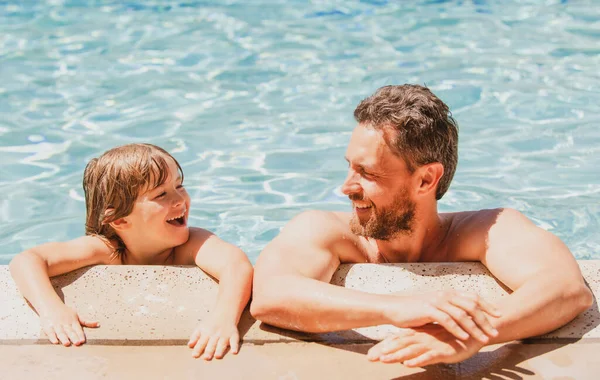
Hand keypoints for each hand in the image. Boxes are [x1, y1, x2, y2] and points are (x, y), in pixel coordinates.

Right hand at [39, 304, 99, 345]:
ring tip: (67, 344)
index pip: (78, 329)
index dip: (80, 335)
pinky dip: (52, 337)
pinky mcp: (48, 326)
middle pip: (70, 331)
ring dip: (64, 338)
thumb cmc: (65, 312)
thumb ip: (86, 322)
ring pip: (60, 332)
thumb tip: (98, 324)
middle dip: (73, 337)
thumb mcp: (77, 315)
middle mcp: (65, 323)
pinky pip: (50, 332)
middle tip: (77, 343)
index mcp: (73, 321)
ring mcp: (56, 324)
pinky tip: (55, 342)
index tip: (82, 341)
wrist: (50, 304)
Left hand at [188, 319, 239, 359]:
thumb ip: (195, 337)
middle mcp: (216, 334)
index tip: (194, 356)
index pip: (201, 342)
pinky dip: (235, 347)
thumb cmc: (211, 323)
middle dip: (209, 351)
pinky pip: (235, 341)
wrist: (225, 312)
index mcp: (207, 333)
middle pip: (212, 344)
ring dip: (220, 350)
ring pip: (222, 343)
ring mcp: (225, 335)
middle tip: (206, 358)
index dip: (198, 349)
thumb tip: (189, 346)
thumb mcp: (201, 328)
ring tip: (217, 356)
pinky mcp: (234, 335)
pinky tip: (234, 352)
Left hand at [368, 325, 483, 366]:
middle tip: (370, 358)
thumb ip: (420, 341)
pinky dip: (418, 360)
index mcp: (420, 334)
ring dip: (397, 355)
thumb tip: (406, 351)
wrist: (475, 331)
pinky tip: (409, 363)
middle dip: (385, 352)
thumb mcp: (434, 338)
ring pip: (411, 350)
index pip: (398, 340)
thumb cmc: (453, 335)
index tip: (370, 354)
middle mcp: (423, 338)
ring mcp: (432, 344)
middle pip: (400, 345)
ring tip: (384, 360)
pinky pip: (428, 356)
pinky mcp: (443, 351)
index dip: (384, 347)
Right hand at [388, 291, 500, 342]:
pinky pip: (447, 320)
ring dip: (475, 328)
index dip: (487, 305)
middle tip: (495, 332)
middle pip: (471, 306)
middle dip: (485, 320)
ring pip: (462, 314)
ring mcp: (437, 301)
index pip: (473, 297)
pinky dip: (457, 329)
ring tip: (484, 339)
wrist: (395, 308)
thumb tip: (464, 314)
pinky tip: (464, 337)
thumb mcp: (435, 305)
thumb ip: (449, 308)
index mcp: (448, 293)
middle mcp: (445, 294)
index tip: (499, 315)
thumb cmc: (415, 309)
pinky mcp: (428, 310)